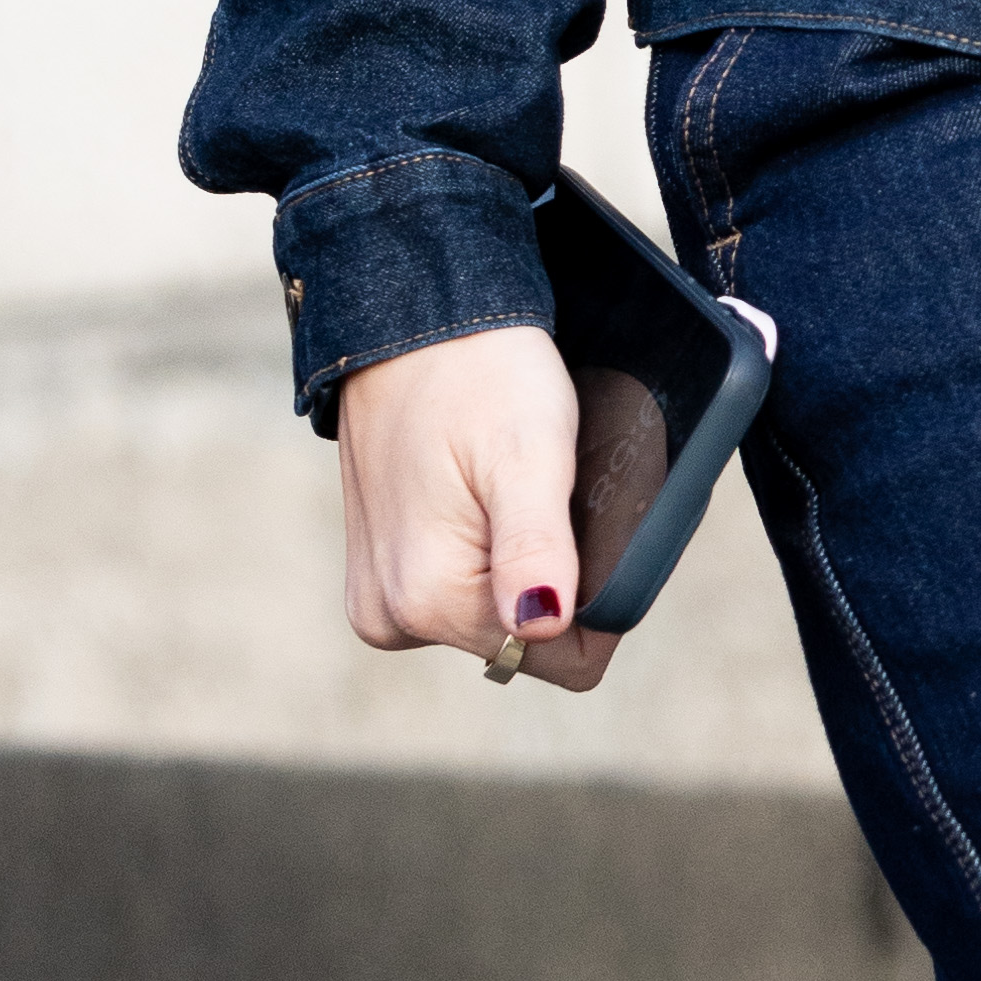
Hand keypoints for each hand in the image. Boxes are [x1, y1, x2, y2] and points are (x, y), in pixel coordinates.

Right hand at [334, 323, 619, 689]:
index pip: (567, 659)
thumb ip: (535, 547)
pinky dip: (492, 552)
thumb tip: (540, 625)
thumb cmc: (479, 373)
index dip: (599, 600)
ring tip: (517, 487)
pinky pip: (467, 592)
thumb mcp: (527, 453)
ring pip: (502, 617)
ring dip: (528, 563)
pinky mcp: (381, 579)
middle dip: (561, 577)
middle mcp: (394, 619)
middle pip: (532, 642)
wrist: (410, 320)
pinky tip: (488, 496)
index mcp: (428, 601)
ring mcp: (382, 602)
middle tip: (552, 493)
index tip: (586, 522)